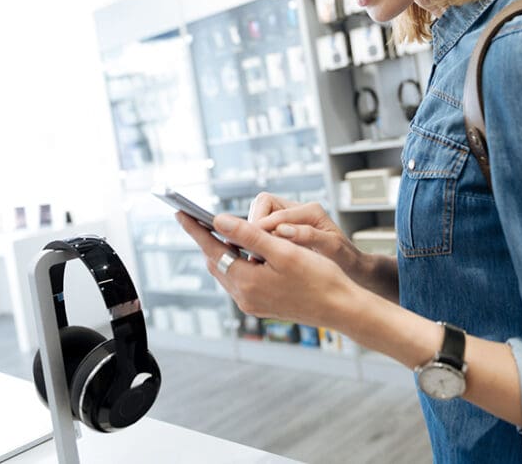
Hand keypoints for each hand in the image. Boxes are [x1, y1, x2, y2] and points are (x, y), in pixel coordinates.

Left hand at [176, 211, 358, 328]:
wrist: (340, 308)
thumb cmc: (318, 278)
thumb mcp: (283, 250)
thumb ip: (248, 235)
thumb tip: (218, 221)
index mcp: (246, 282)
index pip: (211, 249)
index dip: (196, 229)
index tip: (180, 212)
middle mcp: (244, 297)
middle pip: (216, 262)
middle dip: (209, 239)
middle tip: (204, 218)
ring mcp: (252, 304)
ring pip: (228, 271)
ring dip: (226, 251)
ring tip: (228, 230)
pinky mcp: (262, 305)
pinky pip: (241, 280)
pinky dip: (239, 262)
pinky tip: (250, 252)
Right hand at [248, 192, 364, 281]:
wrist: (355, 271)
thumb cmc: (347, 259)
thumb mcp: (331, 248)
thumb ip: (308, 236)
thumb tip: (282, 230)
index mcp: (310, 210)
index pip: (271, 207)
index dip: (259, 224)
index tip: (251, 243)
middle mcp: (298, 211)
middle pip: (261, 206)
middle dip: (252, 226)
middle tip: (248, 249)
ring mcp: (290, 222)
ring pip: (259, 219)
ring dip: (253, 235)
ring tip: (253, 257)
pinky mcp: (286, 234)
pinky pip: (264, 233)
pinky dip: (258, 245)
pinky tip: (259, 262)